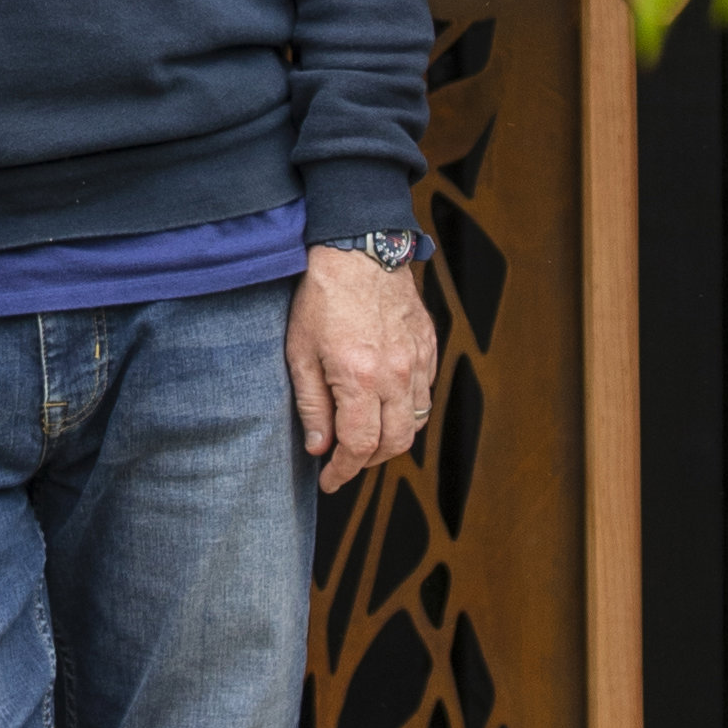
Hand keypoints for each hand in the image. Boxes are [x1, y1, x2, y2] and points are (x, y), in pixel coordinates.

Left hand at [288, 251, 437, 492]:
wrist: (359, 247)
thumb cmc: (323, 295)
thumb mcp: (300, 351)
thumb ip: (312, 404)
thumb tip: (319, 447)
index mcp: (360, 378)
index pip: (360, 446)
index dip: (344, 471)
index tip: (330, 480)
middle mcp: (397, 375)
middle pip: (395, 443)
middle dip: (368, 461)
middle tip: (345, 461)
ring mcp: (418, 360)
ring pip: (416, 421)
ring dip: (391, 438)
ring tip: (365, 434)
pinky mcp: (428, 345)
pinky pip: (425, 393)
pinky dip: (407, 409)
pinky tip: (385, 403)